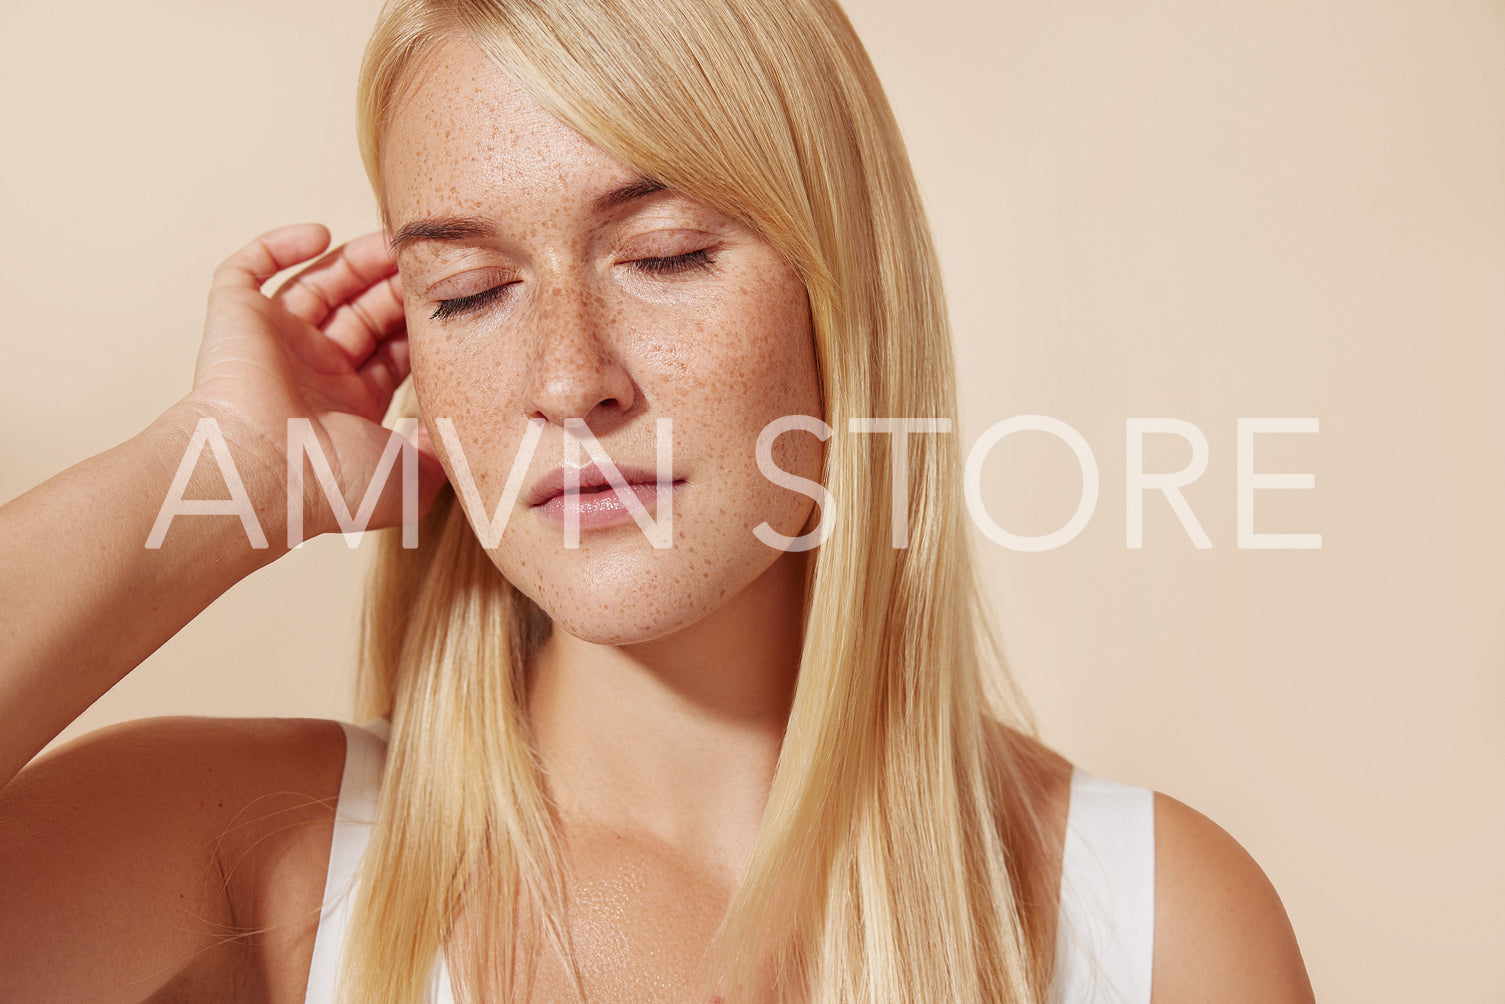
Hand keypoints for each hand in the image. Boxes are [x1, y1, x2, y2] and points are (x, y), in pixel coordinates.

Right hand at [181, 223, 445, 542]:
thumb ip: (445, 450)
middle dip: (395, 287)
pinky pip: (251, 269)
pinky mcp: (236, 318)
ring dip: (355, 260)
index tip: (450, 301)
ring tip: (392, 240)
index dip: (419, 326)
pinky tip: (320, 233)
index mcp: (352, 408)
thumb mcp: (413, 477)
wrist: (260, 473)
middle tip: (428, 262)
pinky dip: (281, 246)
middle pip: (362, 313)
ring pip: (319, 284)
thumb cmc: (332, 484)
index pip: (392, 352)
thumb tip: (462, 428)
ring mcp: (275, 344)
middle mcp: (313, 374)